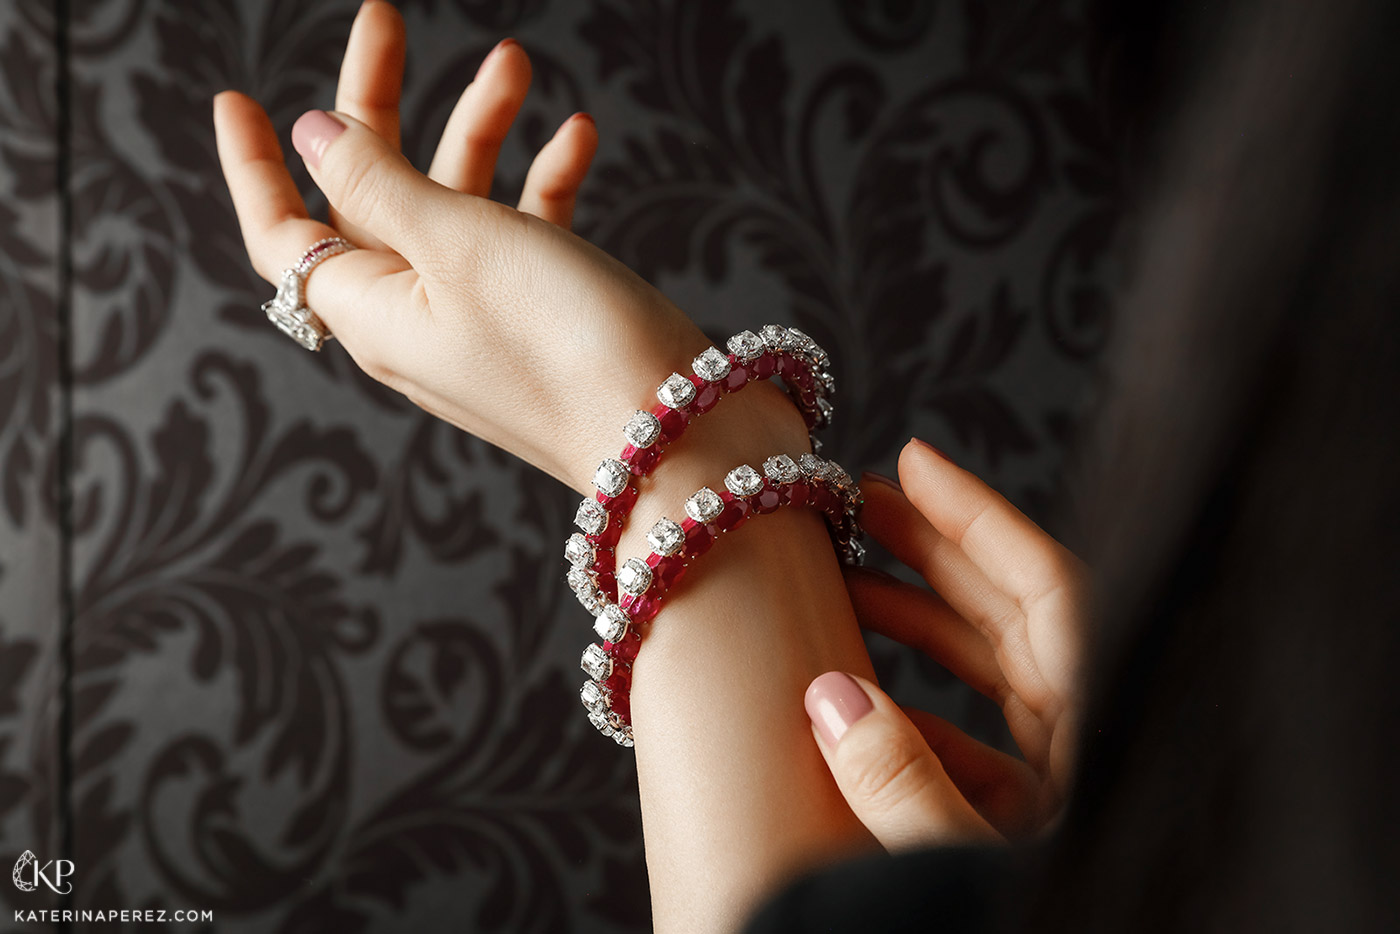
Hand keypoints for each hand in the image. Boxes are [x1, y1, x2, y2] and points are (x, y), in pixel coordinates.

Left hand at [212, 2, 803, 492]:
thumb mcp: (458, 243)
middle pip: (371, 196)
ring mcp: (480, 317)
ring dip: (479, 129)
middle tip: (386, 23)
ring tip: (515, 63)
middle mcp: (414, 315)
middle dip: (379, 107)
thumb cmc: (561, 344)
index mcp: (370, 309)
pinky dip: (542, 181)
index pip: (282, 233)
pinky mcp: (541, 317)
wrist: (672, 435)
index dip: (253, 165)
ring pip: (455, 204)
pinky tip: (578, 136)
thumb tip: (312, 135)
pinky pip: (523, 235)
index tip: (239, 98)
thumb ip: (379, 182)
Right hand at [805, 438, 1085, 848]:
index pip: (1049, 586)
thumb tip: (831, 699)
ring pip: (994, 674)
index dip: (978, 516)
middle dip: (933, 553)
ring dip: (916, 629)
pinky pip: (980, 749)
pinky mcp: (1042, 822)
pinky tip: (858, 708)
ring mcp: (1071, 779)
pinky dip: (918, 721)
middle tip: (860, 508)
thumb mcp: (971, 861)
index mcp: (1106, 724)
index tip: (914, 463)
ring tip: (843, 589)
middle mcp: (1094, 736)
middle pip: (1014, 615)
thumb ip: (904, 785)